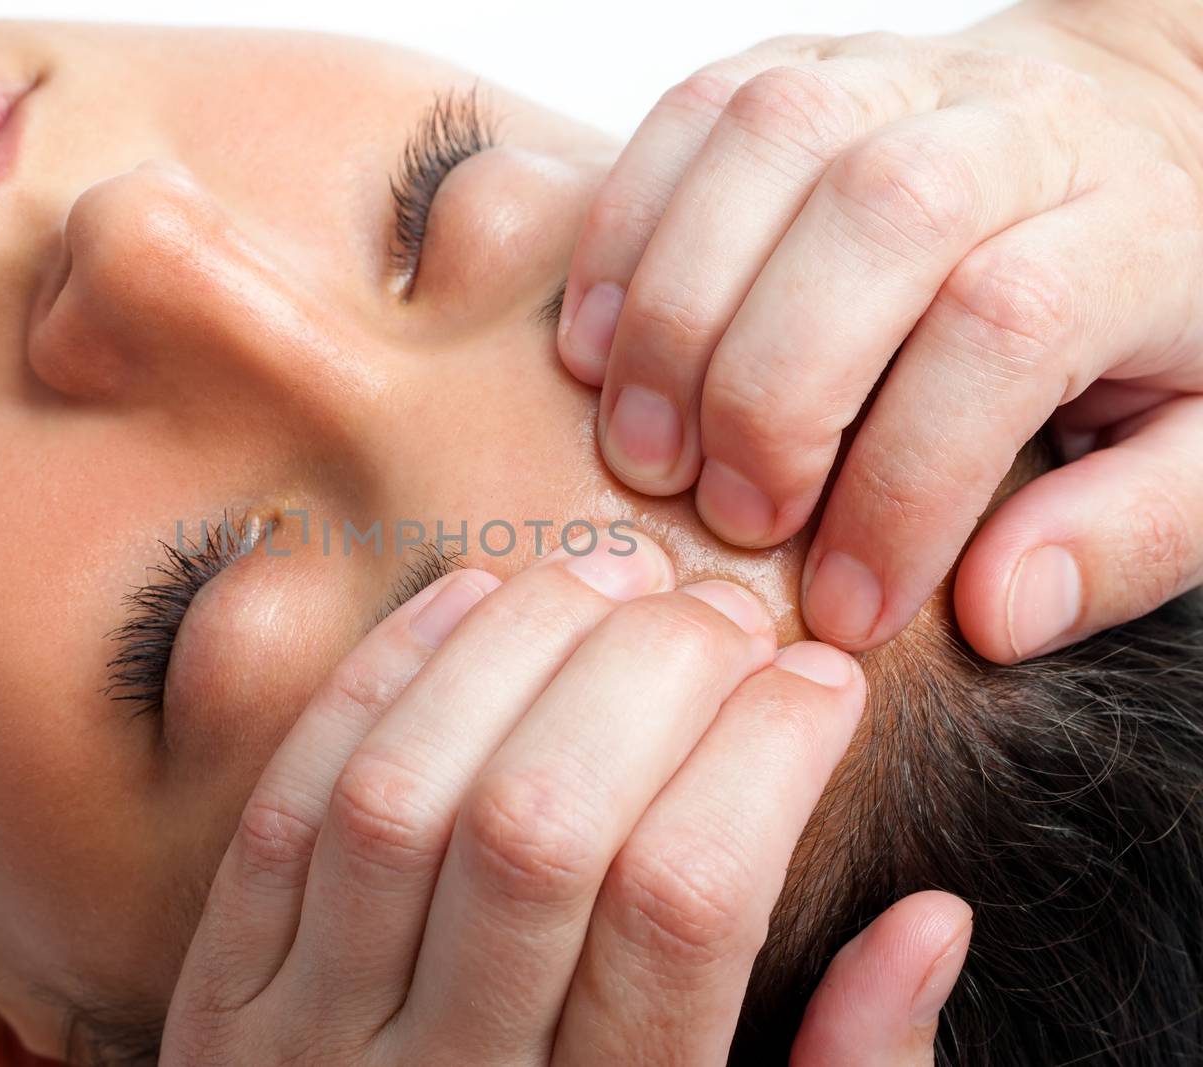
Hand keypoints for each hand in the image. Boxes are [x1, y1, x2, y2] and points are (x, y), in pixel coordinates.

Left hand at [161, 539, 968, 1063]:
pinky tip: (469, 597)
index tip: (824, 678)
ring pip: (406, 796)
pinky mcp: (222, 996)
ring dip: (517, 651)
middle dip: (650, 677)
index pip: (685, 909)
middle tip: (727, 612)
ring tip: (610, 574)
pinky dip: (378, 681)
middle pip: (541, 830)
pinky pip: (287, 807)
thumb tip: (930, 919)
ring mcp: (306, 1041)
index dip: (764, 760)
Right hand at [554, 13, 1202, 660]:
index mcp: (1134, 227)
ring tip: (643, 446)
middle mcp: (1016, 125)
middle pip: (880, 214)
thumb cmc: (1157, 306)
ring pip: (767, 138)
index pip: (1004, 331)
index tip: (851, 606)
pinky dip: (621, 230)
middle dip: (773, 389)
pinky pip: (689, 109)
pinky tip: (597, 349)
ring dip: (673, 309)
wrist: (1143, 121)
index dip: (908, 485)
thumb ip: (1126, 533)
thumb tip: (997, 608)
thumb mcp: (1200, 443)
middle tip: (734, 518)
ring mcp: (899, 76)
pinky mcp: (802, 61)